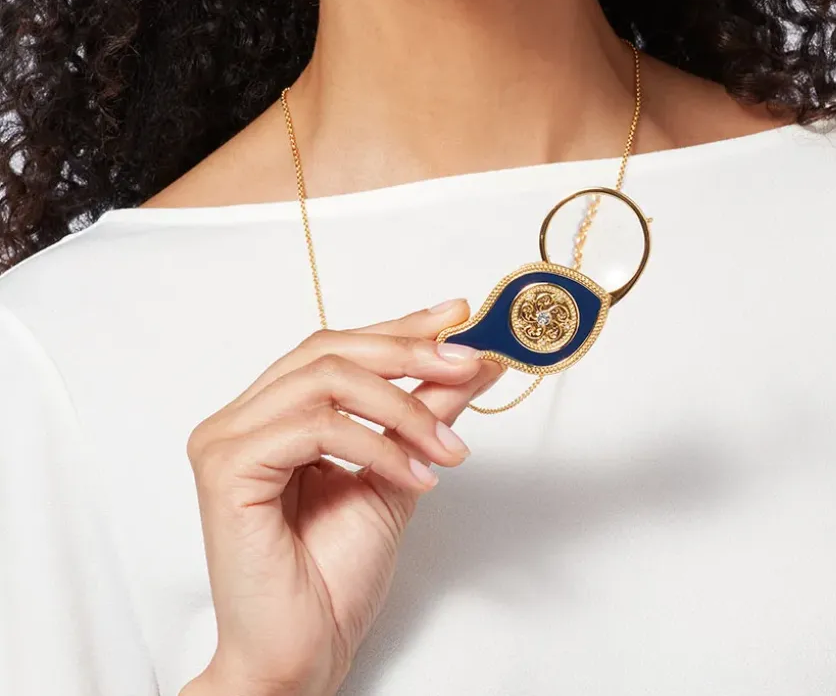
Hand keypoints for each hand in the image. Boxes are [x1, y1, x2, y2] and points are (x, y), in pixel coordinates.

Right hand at [181, 298, 504, 695]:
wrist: (303, 654)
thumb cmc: (334, 575)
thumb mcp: (399, 472)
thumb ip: (426, 413)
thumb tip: (474, 361)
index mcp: (274, 413)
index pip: (337, 347)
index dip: (399, 326)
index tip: (458, 316)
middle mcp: (243, 417)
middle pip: (329, 348)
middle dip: (408, 350)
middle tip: (467, 361)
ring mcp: (227, 439)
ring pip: (327, 379)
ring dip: (403, 406)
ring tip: (448, 448)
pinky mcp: (226, 467)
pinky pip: (316, 426)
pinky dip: (377, 444)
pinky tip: (414, 477)